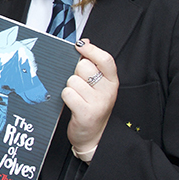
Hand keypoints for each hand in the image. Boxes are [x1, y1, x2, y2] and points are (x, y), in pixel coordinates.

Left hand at [61, 38, 118, 161]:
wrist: (94, 136)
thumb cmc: (93, 107)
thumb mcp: (98, 85)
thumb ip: (92, 64)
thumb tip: (85, 42)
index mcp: (112, 81)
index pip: (105, 59)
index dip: (91, 50)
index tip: (80, 45)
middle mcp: (107, 91)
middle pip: (83, 67)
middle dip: (75, 73)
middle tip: (80, 86)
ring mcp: (98, 102)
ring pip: (72, 80)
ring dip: (70, 87)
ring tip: (77, 97)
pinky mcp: (86, 113)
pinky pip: (68, 93)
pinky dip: (66, 97)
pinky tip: (72, 104)